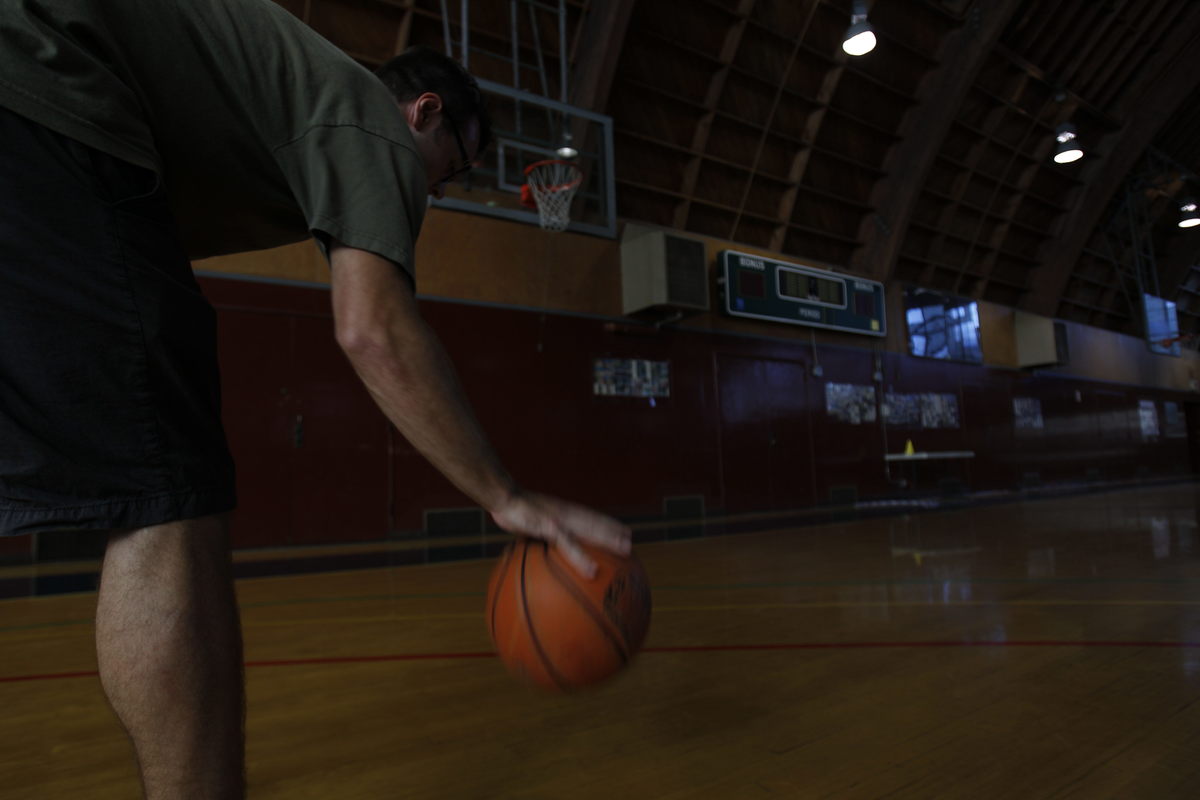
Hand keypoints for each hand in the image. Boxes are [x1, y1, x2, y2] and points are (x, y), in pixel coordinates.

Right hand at [490, 491, 631, 579]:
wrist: (503, 495)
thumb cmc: (512, 508)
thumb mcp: (526, 520)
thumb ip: (534, 529)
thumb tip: (535, 542)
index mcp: (562, 512)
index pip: (588, 516)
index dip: (604, 522)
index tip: (618, 529)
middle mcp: (566, 514)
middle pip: (595, 522)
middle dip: (613, 531)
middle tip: (630, 542)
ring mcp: (561, 520)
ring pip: (591, 531)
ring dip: (609, 540)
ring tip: (625, 549)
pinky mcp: (552, 528)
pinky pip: (570, 547)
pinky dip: (582, 558)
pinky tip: (592, 571)